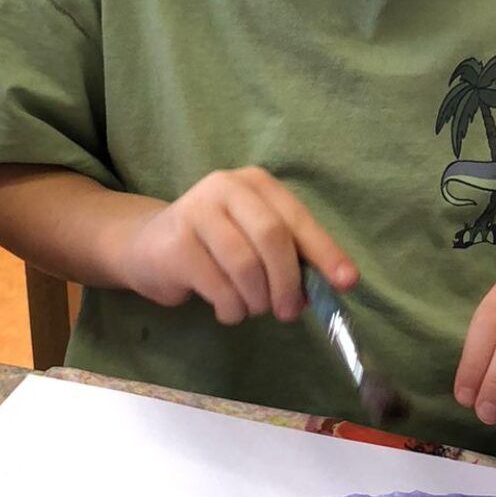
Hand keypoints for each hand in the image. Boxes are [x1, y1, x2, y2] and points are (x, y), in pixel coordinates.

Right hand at [117, 167, 355, 325]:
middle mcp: (226, 187)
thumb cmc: (215, 247)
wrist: (148, 246)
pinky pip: (218, 287)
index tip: (346, 283)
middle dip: (288, 283)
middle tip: (288, 312)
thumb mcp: (256, 243)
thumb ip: (291, 258)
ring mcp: (197, 211)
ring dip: (256, 300)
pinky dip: (231, 309)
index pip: (298, 219)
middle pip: (273, 238)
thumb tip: (330, 288)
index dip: (325, 253)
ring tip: (251, 308)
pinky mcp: (175, 243)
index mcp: (256, 184)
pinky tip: (227, 309)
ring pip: (245, 266)